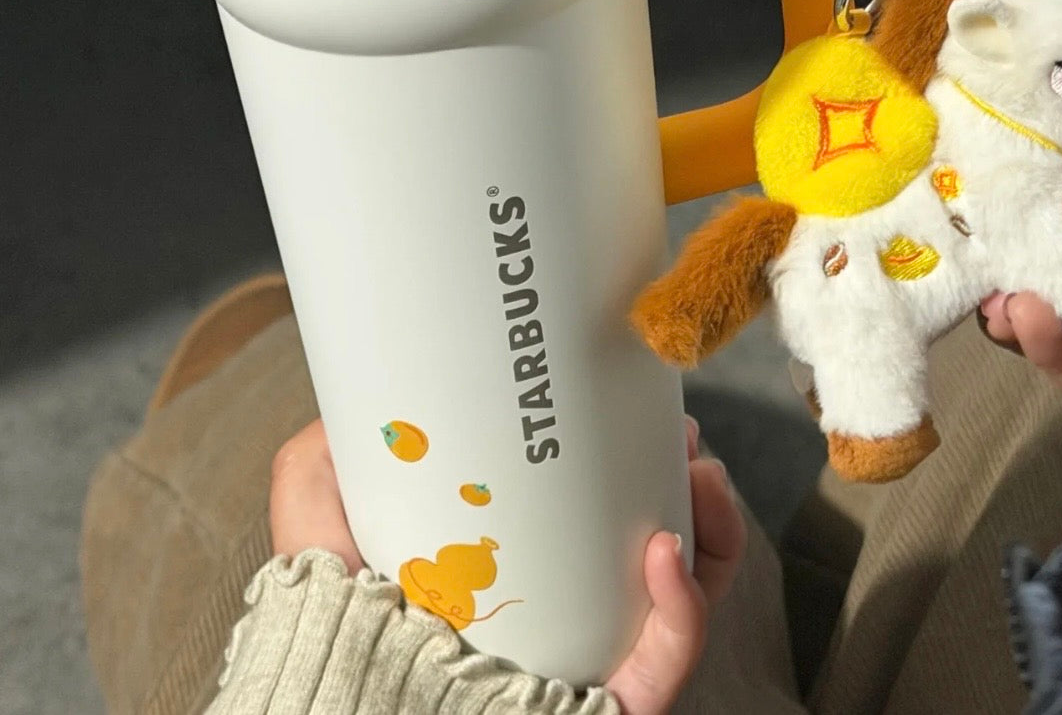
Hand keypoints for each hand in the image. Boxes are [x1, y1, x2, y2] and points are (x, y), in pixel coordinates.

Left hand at [269, 417, 744, 714]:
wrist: (346, 712)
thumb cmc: (342, 634)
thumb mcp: (326, 532)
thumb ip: (325, 464)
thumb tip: (357, 402)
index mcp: (525, 567)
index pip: (598, 506)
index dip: (632, 453)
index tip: (638, 407)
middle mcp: (572, 610)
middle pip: (662, 538)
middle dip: (686, 476)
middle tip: (680, 433)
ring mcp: (599, 657)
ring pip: (687, 592)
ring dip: (711, 527)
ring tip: (698, 478)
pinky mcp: (616, 704)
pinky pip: (671, 661)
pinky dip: (684, 608)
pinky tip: (665, 556)